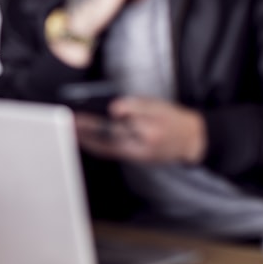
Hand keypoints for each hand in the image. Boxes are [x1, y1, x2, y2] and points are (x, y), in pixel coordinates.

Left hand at [74, 96, 205, 165]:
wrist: (190, 141)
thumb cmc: (173, 119)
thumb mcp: (159, 105)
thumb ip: (136, 106)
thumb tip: (114, 109)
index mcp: (152, 127)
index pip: (125, 120)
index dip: (107, 115)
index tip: (88, 110)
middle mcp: (143, 144)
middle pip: (112, 134)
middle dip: (89, 127)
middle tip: (72, 119)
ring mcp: (137, 153)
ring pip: (107, 147)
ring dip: (87, 139)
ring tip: (71, 130)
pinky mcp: (133, 158)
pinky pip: (110, 153)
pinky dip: (95, 146)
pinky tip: (83, 139)